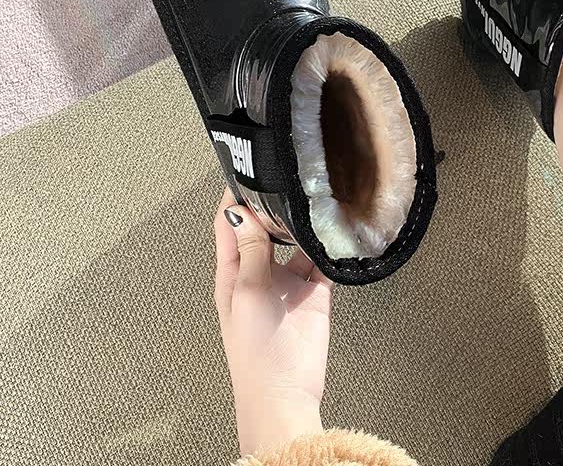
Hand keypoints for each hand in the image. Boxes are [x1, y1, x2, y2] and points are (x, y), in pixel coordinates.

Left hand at [213, 188, 332, 455]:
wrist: (286, 394)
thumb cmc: (255, 350)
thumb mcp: (247, 293)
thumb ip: (250, 252)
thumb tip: (242, 211)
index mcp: (233, 271)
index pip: (229, 224)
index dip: (234, 197)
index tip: (247, 169)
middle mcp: (260, 270)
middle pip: (264, 227)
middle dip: (271, 203)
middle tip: (287, 174)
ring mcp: (289, 280)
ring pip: (295, 240)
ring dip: (300, 222)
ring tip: (312, 195)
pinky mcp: (315, 291)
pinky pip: (321, 260)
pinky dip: (326, 245)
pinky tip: (332, 227)